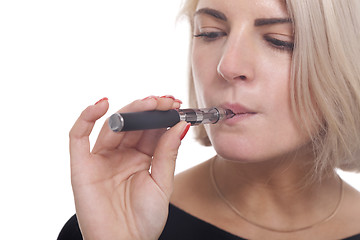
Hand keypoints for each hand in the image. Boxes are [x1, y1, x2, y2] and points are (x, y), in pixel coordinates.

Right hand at [69, 96, 189, 239]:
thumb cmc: (144, 220)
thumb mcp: (162, 183)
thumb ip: (168, 153)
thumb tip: (180, 125)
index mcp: (141, 158)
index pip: (151, 130)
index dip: (162, 116)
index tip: (177, 105)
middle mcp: (121, 154)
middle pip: (133, 124)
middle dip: (149, 110)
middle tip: (165, 100)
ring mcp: (100, 158)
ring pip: (112, 126)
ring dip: (130, 111)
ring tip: (149, 102)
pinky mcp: (81, 165)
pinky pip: (78, 136)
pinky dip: (85, 118)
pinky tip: (101, 104)